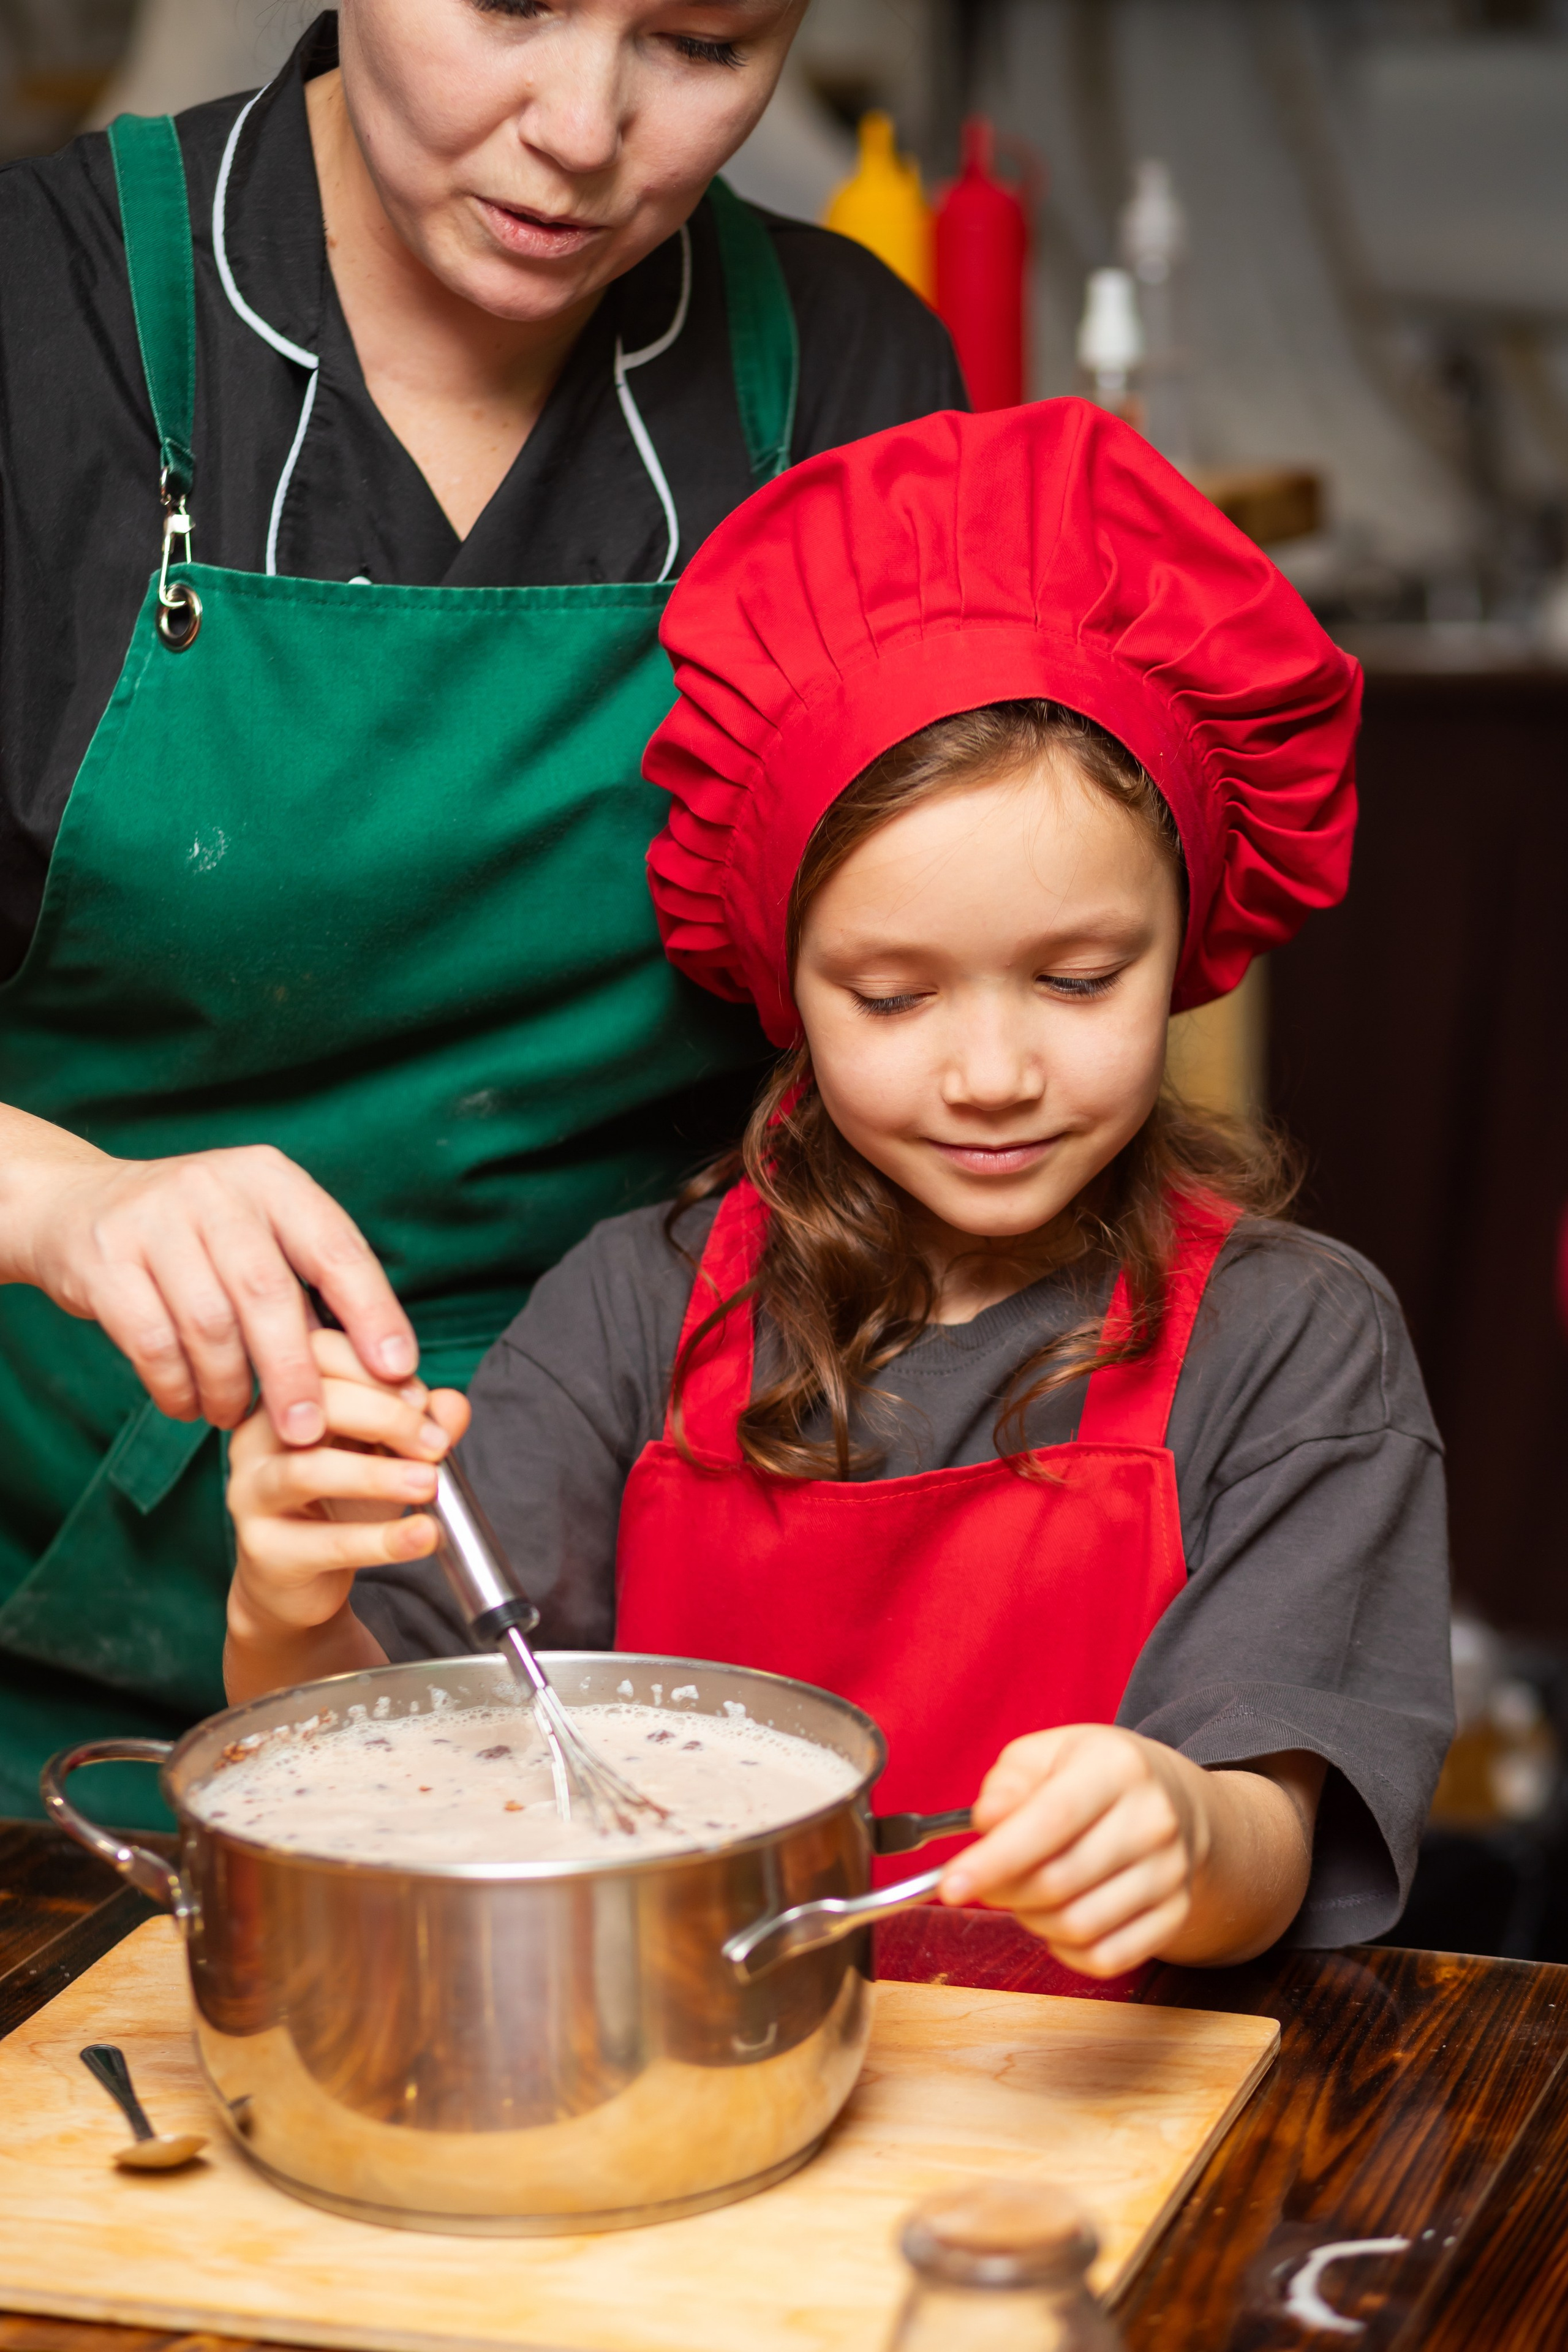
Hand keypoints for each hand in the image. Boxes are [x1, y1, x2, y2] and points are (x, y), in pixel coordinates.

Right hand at [5, 1112, 416, 1440]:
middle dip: (294, 1371)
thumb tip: (380, 1371)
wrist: (75, 1205)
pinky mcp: (104, 1259)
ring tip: (235, 1417)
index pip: (336, 1247)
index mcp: (271, 1179)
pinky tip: (188, 1405)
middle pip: (268, 1293)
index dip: (372, 1311)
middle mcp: (215, 1188)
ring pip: (209, 1324)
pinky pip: (150, 1341)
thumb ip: (309, 1288)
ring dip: (230, 1387)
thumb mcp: (257, 1232)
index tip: (398, 1369)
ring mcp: (154, 1219)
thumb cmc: (193, 1235)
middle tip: (308, 1431)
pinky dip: (176, 1386)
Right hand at [224, 1331, 469, 1700]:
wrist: (302, 1582)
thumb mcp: (388, 1453)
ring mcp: (251, 1491)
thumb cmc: (340, 1503)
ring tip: (429, 1484)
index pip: (321, 1353)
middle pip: (316, 1403)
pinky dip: (381, 1540)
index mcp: (287, 1397)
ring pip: (309, 1470)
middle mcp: (258, 1435)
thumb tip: (451, 1404)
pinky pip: (324, 1541)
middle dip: (387, 1417)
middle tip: (436, 1445)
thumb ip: (421, 1423)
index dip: (376, 1369)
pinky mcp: (263, 1549)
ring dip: (380, 1475)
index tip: (421, 1400)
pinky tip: (423, 1535)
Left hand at [937, 1724, 1321, 1976]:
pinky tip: (1056, 1918)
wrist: (1170, 1798)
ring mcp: (1171, 1872)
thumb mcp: (1044, 1755)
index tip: (950, 1886)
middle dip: (1003, 1891)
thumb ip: (1007, 1784)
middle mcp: (1153, 1819)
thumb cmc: (1091, 1775)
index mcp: (1116, 1767)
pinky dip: (1066, 1951)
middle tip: (983, 1881)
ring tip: (1025, 1893)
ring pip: (1078, 1926)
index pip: (1049, 1821)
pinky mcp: (1175, 1914)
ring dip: (1032, 1920)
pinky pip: (1106, 1958)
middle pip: (1058, 1882)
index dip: (995, 1859)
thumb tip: (988, 1823)